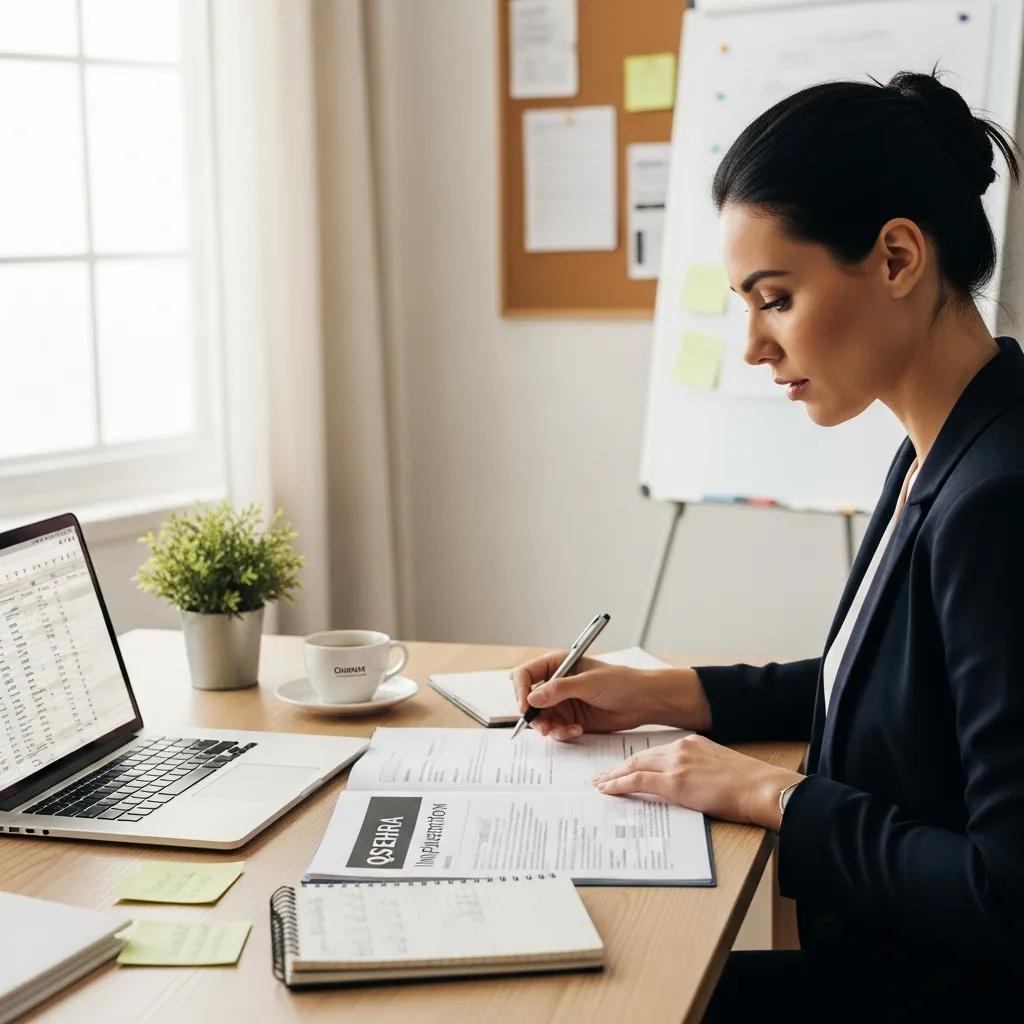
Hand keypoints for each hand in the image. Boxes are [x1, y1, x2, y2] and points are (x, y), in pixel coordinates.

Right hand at [511, 650, 711, 740]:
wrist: (643, 702)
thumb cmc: (621, 682)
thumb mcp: (589, 683)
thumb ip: (559, 690)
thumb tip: (531, 699)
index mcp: (557, 664)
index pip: (525, 675)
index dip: (520, 690)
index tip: (525, 707)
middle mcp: (555, 682)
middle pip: (528, 700)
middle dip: (534, 716)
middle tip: (544, 728)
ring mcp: (562, 702)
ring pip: (541, 718)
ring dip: (549, 728)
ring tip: (566, 731)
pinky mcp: (570, 719)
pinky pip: (555, 730)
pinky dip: (562, 733)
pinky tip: (577, 730)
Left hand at [592, 733, 803, 829]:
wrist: (762, 788)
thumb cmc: (749, 786)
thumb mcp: (720, 769)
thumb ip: (699, 771)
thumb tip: (687, 786)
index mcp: (692, 743)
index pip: (655, 752)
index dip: (636, 761)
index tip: (623, 768)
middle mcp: (681, 748)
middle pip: (640, 756)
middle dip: (618, 767)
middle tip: (601, 776)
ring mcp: (677, 763)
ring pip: (635, 766)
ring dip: (613, 776)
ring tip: (599, 784)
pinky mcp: (675, 782)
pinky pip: (638, 781)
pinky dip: (619, 784)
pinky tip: (607, 790)